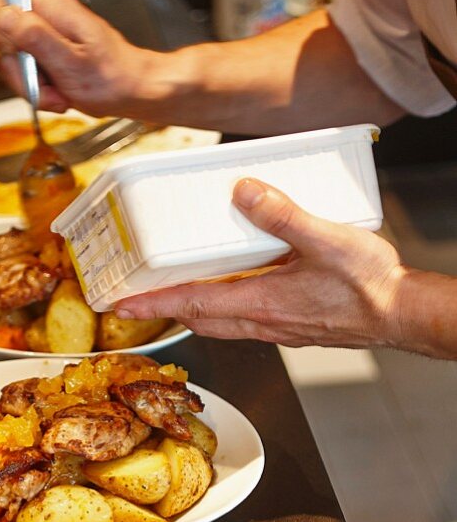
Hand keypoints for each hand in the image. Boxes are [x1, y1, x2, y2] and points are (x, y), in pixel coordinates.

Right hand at [0, 0, 157, 116]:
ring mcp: (48, 37)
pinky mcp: (50, 54)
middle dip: (20, 70)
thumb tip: (5, 16)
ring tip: (58, 94)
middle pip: (3, 38)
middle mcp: (47, 18)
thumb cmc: (112, 78)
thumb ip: (35, 37)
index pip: (0, 1)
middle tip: (44, 85)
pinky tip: (61, 95)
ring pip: (16, 61)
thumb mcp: (70, 62)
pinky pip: (30, 73)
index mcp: (52, 9)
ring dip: (32, 86)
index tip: (15, 56)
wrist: (133, 92)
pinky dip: (41, 91)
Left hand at [116, 179, 408, 349]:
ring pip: (219, 321)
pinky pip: (242, 319)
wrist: (400, 314)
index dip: (152, 303)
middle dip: (163, 308)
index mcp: (261, 303)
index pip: (191, 304)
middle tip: (135, 298)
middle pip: (198, 318)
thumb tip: (244, 193)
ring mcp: (275, 327)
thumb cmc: (370, 286)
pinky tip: (231, 287)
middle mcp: (262, 322)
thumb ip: (282, 215)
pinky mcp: (290, 325)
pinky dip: (223, 305)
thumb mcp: (326, 239)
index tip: (121, 304)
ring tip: (171, 291)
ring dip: (192, 308)